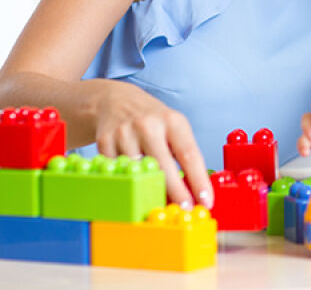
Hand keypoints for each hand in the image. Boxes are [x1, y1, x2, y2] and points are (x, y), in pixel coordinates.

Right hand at [94, 81, 211, 208]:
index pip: (189, 154)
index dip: (198, 180)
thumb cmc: (154, 121)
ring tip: (160, 204)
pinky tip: (136, 191)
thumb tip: (195, 190)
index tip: (205, 201)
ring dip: (150, 192)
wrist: (117, 101)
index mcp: (173, 121)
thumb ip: (184, 154)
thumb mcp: (174, 128)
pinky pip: (119, 172)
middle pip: (163, 166)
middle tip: (184, 209)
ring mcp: (125, 133)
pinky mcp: (105, 142)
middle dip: (176, 192)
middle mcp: (149, 125)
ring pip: (138, 172)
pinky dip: (128, 185)